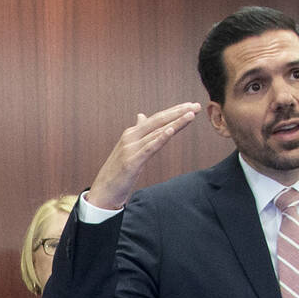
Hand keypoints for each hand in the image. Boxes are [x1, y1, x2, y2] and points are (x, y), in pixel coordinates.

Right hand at [85, 102, 200, 209]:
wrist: (102, 192)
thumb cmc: (117, 172)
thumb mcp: (129, 149)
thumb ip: (137, 132)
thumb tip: (141, 115)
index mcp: (132, 133)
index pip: (157, 118)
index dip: (174, 111)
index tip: (191, 105)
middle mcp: (131, 137)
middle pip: (158, 120)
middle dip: (178, 112)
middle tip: (196, 106)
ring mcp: (130, 148)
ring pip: (157, 132)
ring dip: (175, 122)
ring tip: (190, 115)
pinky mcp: (132, 162)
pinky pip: (149, 148)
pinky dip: (160, 138)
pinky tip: (171, 130)